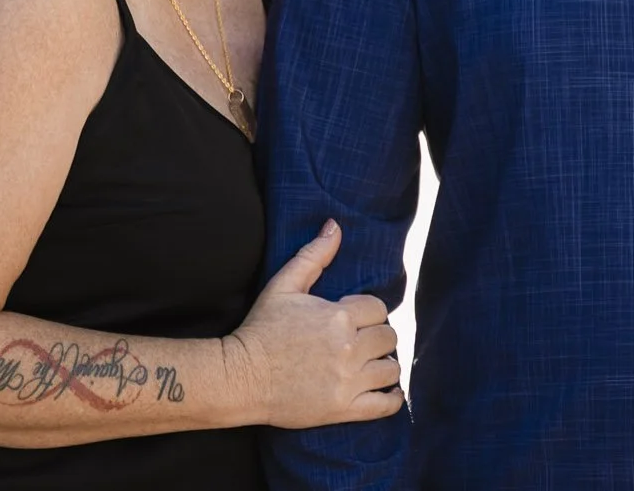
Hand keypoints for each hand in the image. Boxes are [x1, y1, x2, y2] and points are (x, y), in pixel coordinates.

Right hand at [226, 221, 403, 427]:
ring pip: (391, 369)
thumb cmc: (260, 329)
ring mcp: (347, 381)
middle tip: (362, 342)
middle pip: (388, 338)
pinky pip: (385, 405)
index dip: (369, 312)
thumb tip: (334, 225)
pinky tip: (389, 391)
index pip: (378, 309)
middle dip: (378, 337)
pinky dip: (392, 397)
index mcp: (338, 316)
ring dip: (385, 365)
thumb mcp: (283, 285)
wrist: (240, 377)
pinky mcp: (343, 408)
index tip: (354, 320)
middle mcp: (348, 348)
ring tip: (371, 364)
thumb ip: (313, 255)